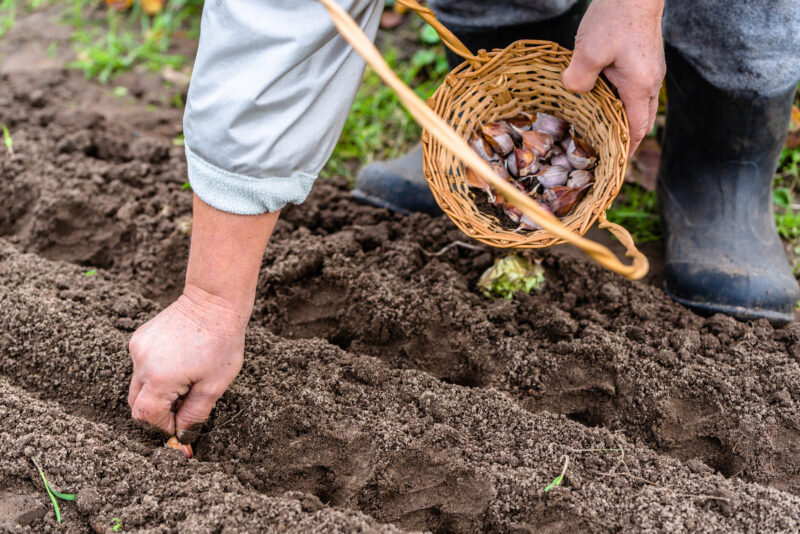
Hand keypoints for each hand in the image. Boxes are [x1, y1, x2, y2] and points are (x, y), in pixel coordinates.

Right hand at [128, 284, 245, 439]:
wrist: (214, 302)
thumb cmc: (220, 343)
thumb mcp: (214, 386)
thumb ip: (194, 415)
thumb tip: (182, 437)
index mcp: (159, 379)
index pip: (146, 417)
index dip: (163, 426)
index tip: (180, 425)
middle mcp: (141, 363)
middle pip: (136, 403)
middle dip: (157, 412)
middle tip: (183, 406)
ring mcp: (137, 348)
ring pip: (138, 384)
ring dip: (157, 391)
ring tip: (185, 379)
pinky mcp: (139, 337)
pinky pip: (141, 365)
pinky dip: (155, 372)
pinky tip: (179, 362)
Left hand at [562, 0, 665, 156]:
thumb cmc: (616, 18)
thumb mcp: (589, 52)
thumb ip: (578, 79)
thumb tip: (572, 91)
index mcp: (639, 88)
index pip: (635, 130)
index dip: (625, 150)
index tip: (613, 166)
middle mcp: (650, 82)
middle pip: (640, 120)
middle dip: (626, 139)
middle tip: (606, 151)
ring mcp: (650, 68)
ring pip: (638, 103)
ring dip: (622, 117)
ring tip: (600, 127)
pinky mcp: (644, 57)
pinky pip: (634, 87)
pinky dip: (621, 99)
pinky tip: (601, 95)